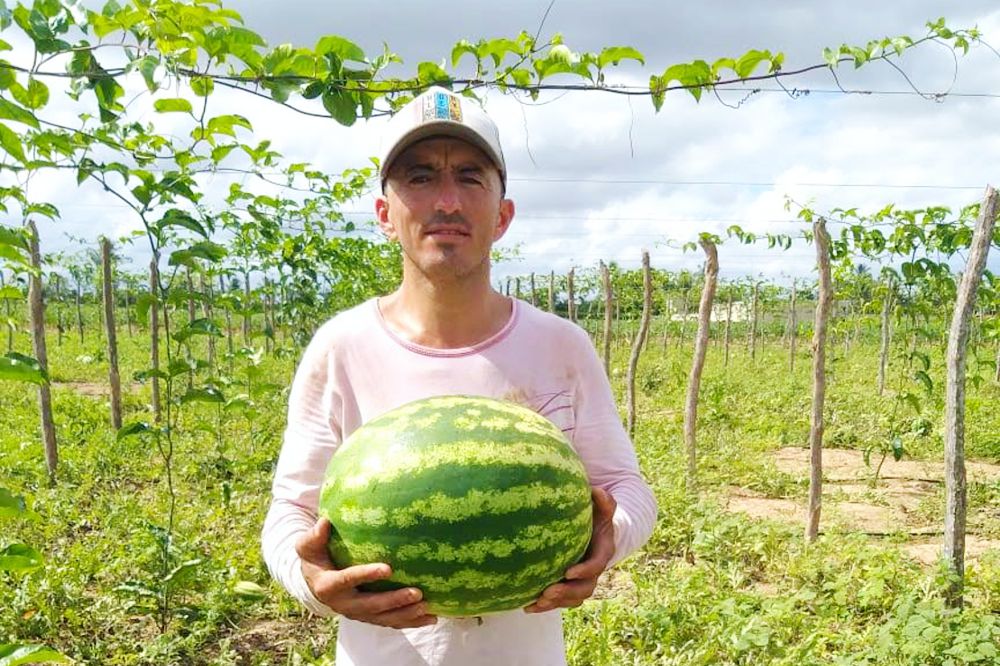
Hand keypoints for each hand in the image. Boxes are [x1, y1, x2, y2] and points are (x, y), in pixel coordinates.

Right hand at [296, 518, 436, 628]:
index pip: (348, 580)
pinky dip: (410, 622)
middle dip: (394, 601)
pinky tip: (430, 618)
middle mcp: (344, 604)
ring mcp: (357, 613)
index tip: (387, 568)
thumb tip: (324, 522)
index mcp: (328, 586)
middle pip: (371, 606)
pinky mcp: (369, 617)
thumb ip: (314, 536)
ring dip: (405, 615)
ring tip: (427, 607)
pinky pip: (390, 622)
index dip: (366, 574)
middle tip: (417, 592)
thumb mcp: (308, 546)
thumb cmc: (315, 557)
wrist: (314, 581)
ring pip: (383, 618)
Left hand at [524, 487, 616, 612]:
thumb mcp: (601, 506)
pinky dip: (545, 606)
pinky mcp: (568, 585)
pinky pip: (560, 601)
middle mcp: (593, 570)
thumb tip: (597, 491)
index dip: (584, 571)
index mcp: (602, 552)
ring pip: (573, 598)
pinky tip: (527, 607)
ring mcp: (581, 580)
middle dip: (567, 593)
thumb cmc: (594, 514)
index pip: (597, 565)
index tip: (568, 572)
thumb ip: (603, 500)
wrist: (592, 528)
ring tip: (537, 601)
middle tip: (549, 591)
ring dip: (556, 603)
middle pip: (585, 589)